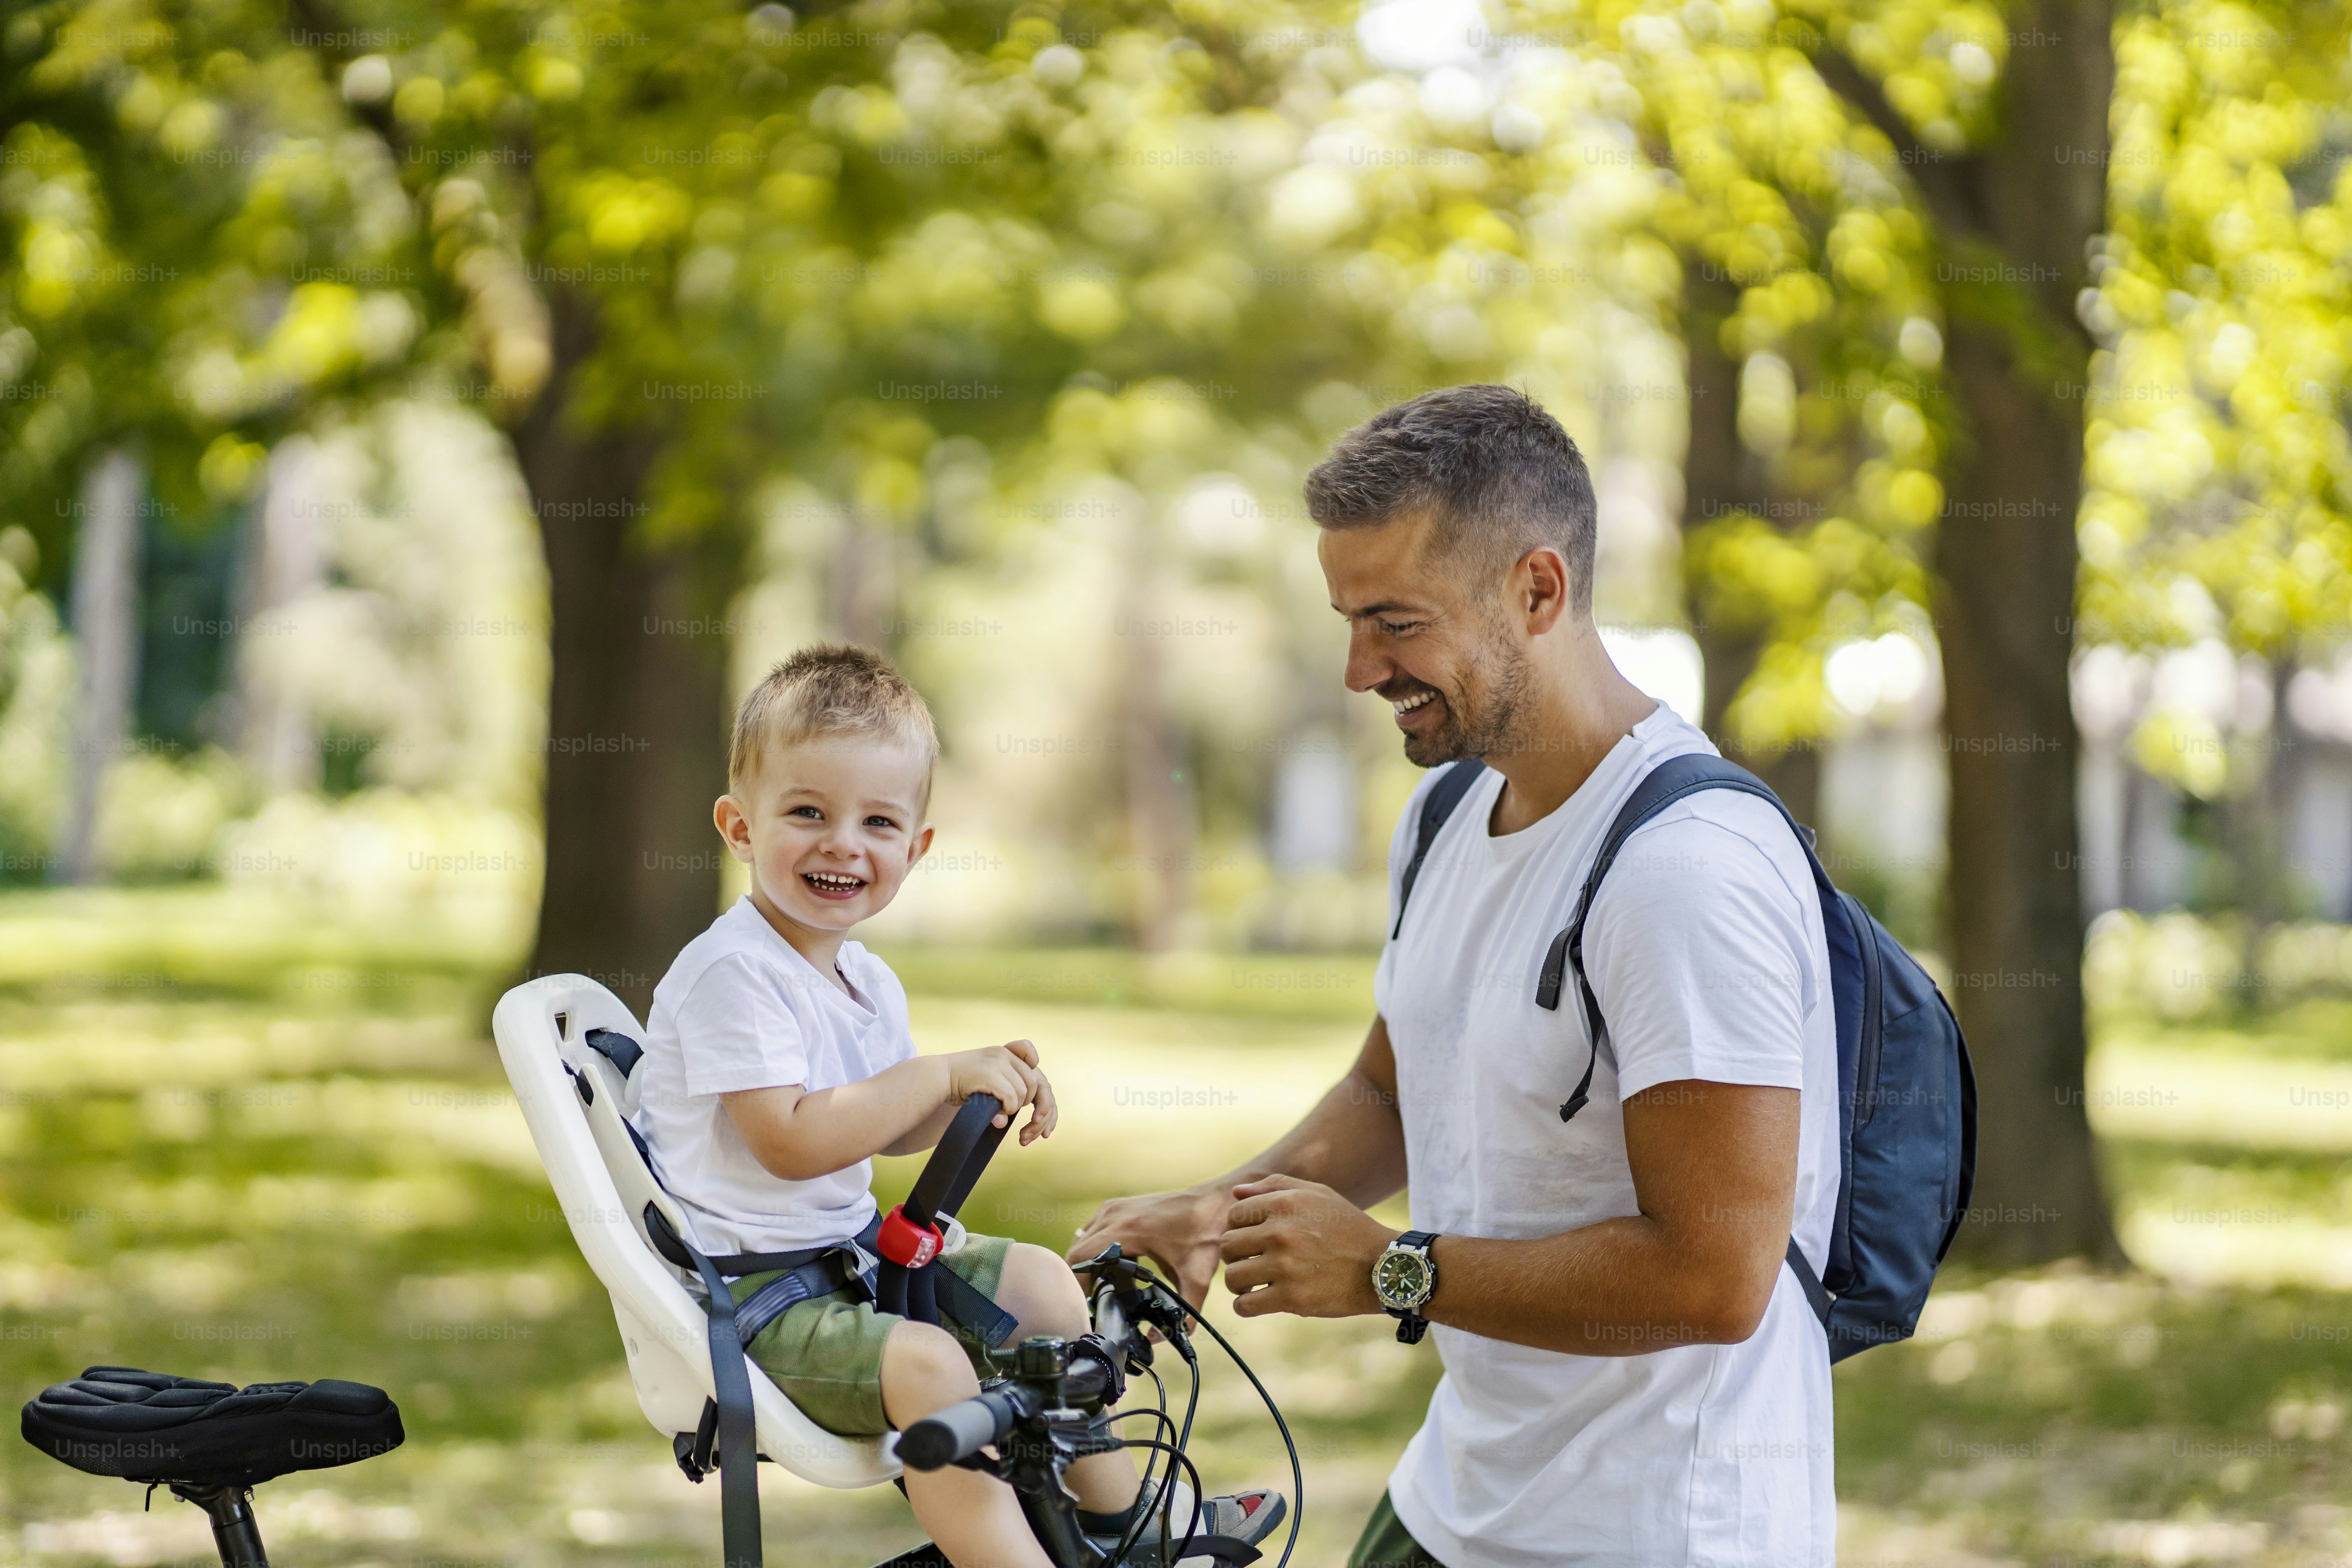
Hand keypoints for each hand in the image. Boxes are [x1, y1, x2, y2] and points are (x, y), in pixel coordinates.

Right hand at [945, 1040, 1056, 1144]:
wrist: (936, 1078)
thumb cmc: (962, 1084)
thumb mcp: (989, 1078)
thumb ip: (1008, 1085)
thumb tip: (1029, 1110)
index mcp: (1005, 1052)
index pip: (1032, 1058)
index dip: (1038, 1078)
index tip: (1035, 1099)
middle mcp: (1003, 1053)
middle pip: (1034, 1081)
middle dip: (1032, 1103)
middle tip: (1019, 1117)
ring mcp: (997, 1061)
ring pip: (1024, 1091)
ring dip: (1016, 1106)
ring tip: (1003, 1111)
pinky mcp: (990, 1074)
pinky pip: (1012, 1097)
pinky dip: (1009, 1108)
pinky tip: (998, 1113)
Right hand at [1068, 1186, 1230, 1306]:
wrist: (1216, 1203)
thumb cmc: (1206, 1236)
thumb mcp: (1197, 1279)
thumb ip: (1183, 1314)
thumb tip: (1161, 1339)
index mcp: (1128, 1230)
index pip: (1081, 1258)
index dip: (1078, 1286)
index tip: (1090, 1305)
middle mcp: (1115, 1214)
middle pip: (1076, 1251)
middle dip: (1081, 1278)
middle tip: (1096, 1299)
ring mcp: (1115, 1207)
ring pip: (1082, 1239)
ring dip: (1087, 1262)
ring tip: (1105, 1284)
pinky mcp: (1119, 1205)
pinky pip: (1093, 1229)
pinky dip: (1096, 1248)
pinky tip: (1114, 1264)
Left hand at [1219, 1175, 1397, 1320]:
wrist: (1383, 1266)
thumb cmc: (1349, 1228)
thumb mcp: (1318, 1194)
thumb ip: (1275, 1186)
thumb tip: (1236, 1193)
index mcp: (1285, 1203)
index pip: (1234, 1214)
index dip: (1239, 1228)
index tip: (1252, 1239)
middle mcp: (1281, 1233)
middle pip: (1228, 1246)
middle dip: (1236, 1256)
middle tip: (1251, 1262)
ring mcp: (1285, 1267)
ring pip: (1233, 1277)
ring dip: (1239, 1283)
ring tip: (1253, 1283)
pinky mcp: (1292, 1298)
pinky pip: (1245, 1305)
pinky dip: (1246, 1305)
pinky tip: (1258, 1300)